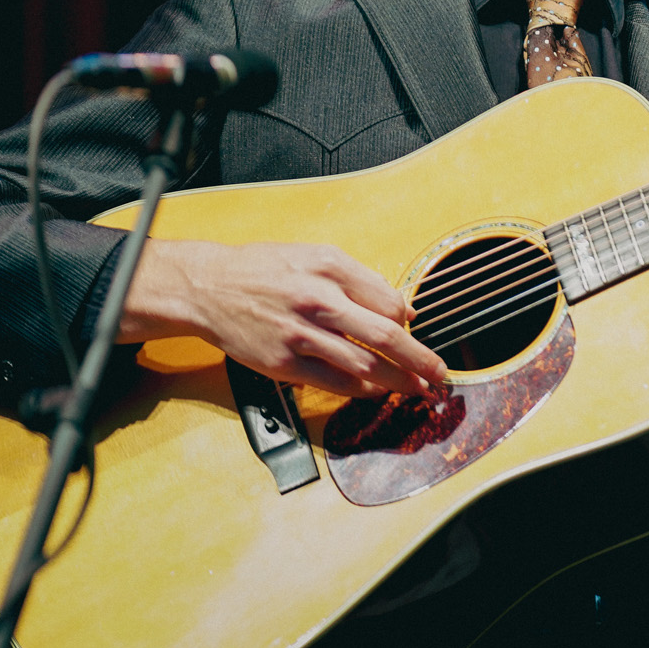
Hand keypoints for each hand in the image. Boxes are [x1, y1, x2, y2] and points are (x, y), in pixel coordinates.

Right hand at [119, 238, 448, 398]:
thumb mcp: (315, 255)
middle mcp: (318, 301)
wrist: (207, 287)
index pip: (390, 301)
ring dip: (398, 381)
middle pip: (385, 336)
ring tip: (418, 389)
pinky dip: (360, 390)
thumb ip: (360, 279)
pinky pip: (332, 382)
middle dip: (420, 360)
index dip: (410, 322)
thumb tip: (402, 308)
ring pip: (363, 365)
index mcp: (331, 269)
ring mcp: (300, 335)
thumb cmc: (263, 270)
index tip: (417, 333)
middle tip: (440, 374)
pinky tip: (376, 392)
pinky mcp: (282, 363)